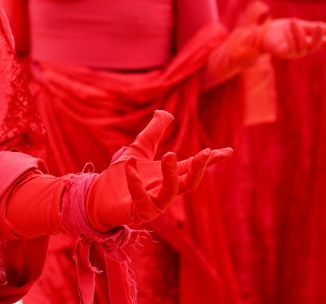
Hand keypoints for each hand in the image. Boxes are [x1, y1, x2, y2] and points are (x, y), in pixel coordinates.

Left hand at [86, 110, 231, 230]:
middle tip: (205, 152)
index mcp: (167, 177)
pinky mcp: (136, 213)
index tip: (228, 151)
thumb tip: (165, 112)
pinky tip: (129, 165)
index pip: (191, 167)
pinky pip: (141, 199)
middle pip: (188, 183)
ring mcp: (152, 205)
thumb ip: (153, 132)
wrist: (97, 195)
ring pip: (170, 193)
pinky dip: (135, 182)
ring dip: (171, 174)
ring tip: (169, 154)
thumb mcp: (138, 148)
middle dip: (198, 169)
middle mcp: (163, 192)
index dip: (209, 160)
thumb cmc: (120, 175)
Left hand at [260, 18, 325, 59]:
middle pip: (314, 46)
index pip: (322, 42)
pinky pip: (290, 48)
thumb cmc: (280, 30)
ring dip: (298, 33)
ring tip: (294, 21)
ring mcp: (292, 53)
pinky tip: (287, 28)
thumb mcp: (299, 26)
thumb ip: (312, 28)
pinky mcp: (283, 53)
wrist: (262, 33)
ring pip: (302, 46)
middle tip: (319, 26)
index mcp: (306, 42)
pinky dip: (290, 37)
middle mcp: (301, 50)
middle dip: (318, 37)